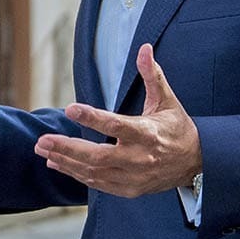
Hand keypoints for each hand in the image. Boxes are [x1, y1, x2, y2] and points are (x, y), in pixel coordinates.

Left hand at [34, 44, 201, 197]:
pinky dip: (76, 173)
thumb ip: (152, 75)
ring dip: (66, 161)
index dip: (92, 117)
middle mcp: (140, 158)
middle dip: (67, 148)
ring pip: (94, 172)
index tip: (70, 108)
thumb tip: (144, 48)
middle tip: (42, 140)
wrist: (197, 164)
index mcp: (148, 134)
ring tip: (42, 150)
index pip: (116, 125)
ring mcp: (134, 177)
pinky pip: (98, 184)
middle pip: (97, 156)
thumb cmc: (177, 128)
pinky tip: (57, 163)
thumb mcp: (167, 101)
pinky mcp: (130, 189)